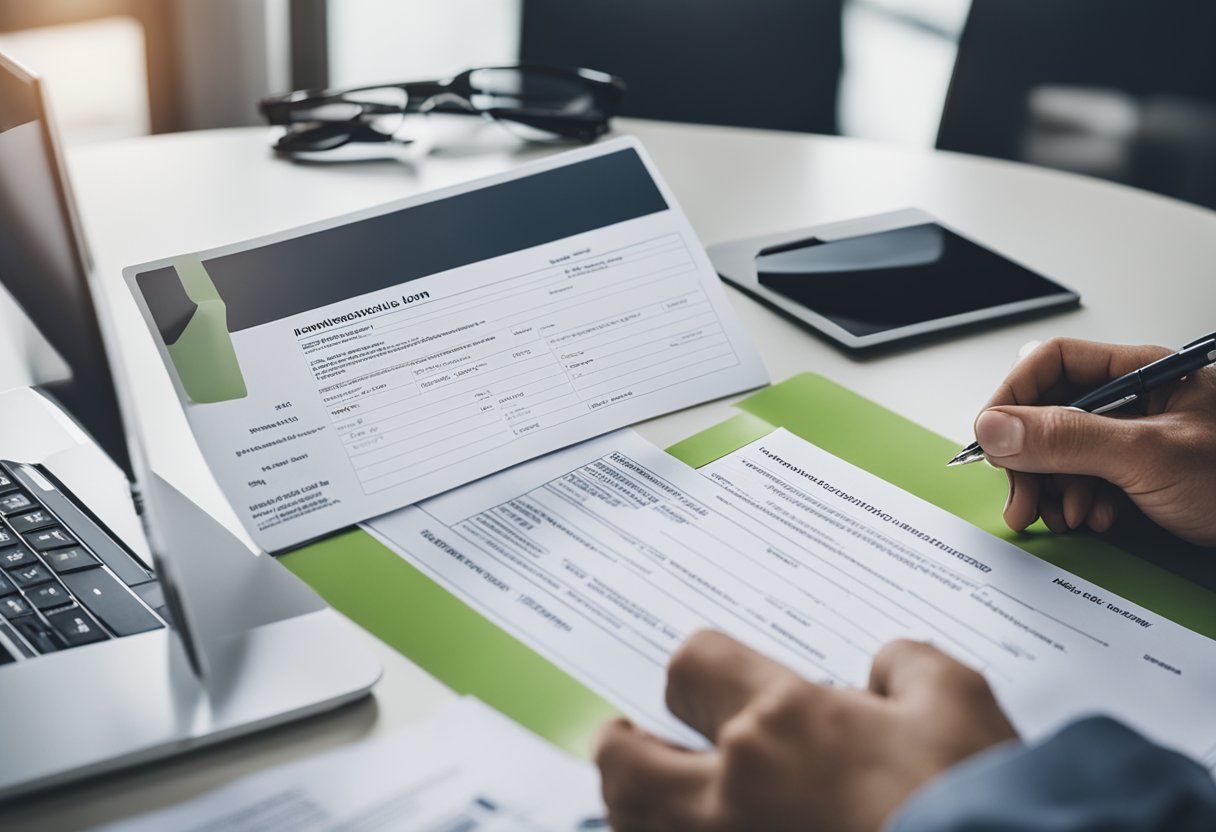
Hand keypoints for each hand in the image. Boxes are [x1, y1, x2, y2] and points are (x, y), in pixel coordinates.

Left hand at [594, 632, 1016, 831]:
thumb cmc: (970, 800)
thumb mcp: (957, 702)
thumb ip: (908, 665)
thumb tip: (886, 666)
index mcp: (782, 721)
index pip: (692, 665)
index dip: (695, 664)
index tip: (703, 676)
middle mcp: (737, 787)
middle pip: (625, 760)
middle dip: (620, 745)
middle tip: (625, 737)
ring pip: (633, 823)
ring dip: (630, 805)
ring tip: (642, 796)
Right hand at [974, 336, 1215, 544]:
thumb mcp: (1148, 455)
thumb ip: (1067, 438)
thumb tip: (995, 428)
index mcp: (1141, 372)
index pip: (1052, 363)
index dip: (1013, 397)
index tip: (992, 438)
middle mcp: (1134, 401)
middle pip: (1048, 413)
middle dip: (1027, 458)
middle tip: (1018, 498)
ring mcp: (1135, 439)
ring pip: (1060, 452)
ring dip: (1050, 487)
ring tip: (1063, 515)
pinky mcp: (1139, 476)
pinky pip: (1083, 481)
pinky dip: (1076, 502)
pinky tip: (1094, 518)